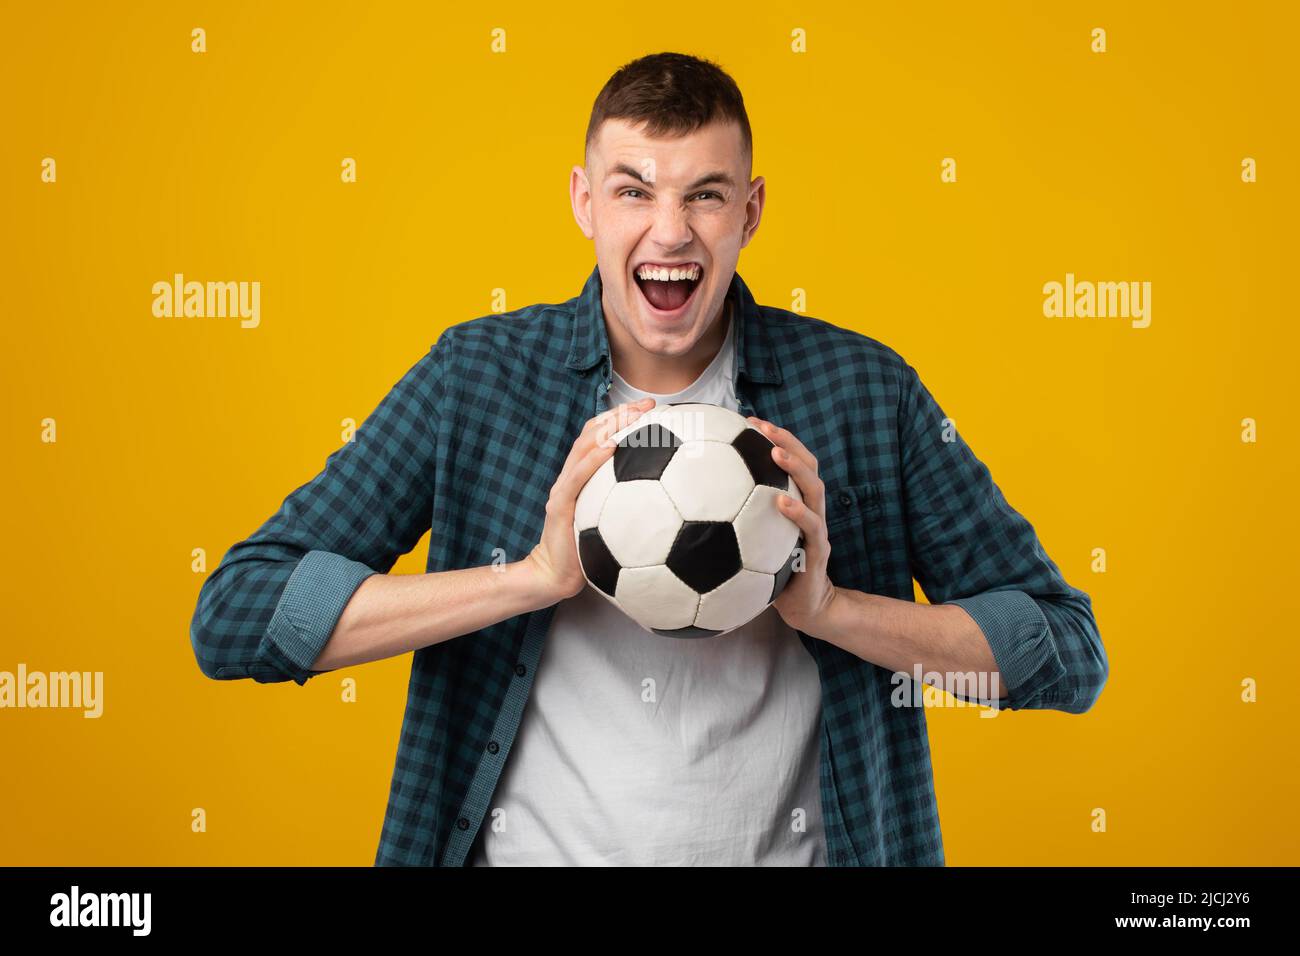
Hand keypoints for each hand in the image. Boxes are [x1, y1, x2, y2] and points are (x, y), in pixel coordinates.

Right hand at [525, 397, 656, 602]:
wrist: (555, 575)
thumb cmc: (586, 552)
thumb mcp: (609, 523)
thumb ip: (626, 505)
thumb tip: (668, 500)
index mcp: (582, 477)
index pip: (599, 436)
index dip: (621, 417)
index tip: (650, 407)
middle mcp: (570, 476)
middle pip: (592, 433)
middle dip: (620, 414)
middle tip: (648, 404)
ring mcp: (563, 488)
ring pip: (583, 447)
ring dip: (609, 427)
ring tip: (633, 415)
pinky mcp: (560, 505)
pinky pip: (577, 477)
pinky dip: (594, 458)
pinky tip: (613, 446)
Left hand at [745, 416, 836, 634]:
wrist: (805, 607)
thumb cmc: (772, 574)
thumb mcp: (752, 543)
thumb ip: (734, 522)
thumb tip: (690, 506)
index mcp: (796, 503)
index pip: (790, 462)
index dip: (774, 438)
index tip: (748, 420)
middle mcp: (810, 510)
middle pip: (807, 465)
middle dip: (787, 440)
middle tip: (762, 426)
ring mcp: (817, 529)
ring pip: (814, 489)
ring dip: (795, 467)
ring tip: (775, 453)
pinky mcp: (818, 552)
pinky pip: (812, 527)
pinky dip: (797, 512)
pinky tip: (780, 501)